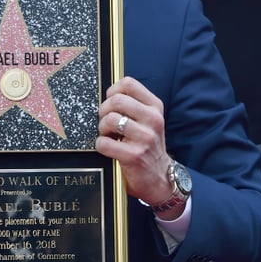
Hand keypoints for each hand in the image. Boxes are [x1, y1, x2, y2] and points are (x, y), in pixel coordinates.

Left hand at [96, 77, 181, 216]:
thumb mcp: (149, 121)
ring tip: (108, 135)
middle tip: (106, 122)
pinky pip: (105, 143)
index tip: (110, 103)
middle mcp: (153, 119)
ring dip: (102, 128)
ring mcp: (145, 138)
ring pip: (110, 120)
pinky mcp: (135, 156)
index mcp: (155, 107)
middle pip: (117, 100)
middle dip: (104, 111)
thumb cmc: (148, 146)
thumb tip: (108, 94)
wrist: (159, 177)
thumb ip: (134, 105)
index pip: (128, 83)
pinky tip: (108, 148)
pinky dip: (100, 145)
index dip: (112, 91)